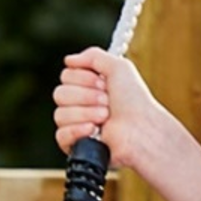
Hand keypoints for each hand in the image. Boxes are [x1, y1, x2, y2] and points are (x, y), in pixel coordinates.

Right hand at [53, 48, 164, 171]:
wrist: (140, 128)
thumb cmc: (135, 101)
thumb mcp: (118, 67)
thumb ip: (93, 56)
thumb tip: (70, 59)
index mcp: (89, 86)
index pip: (66, 76)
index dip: (84, 78)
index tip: (103, 83)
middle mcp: (81, 104)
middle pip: (60, 93)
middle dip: (86, 96)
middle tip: (107, 101)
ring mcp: (77, 124)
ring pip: (60, 114)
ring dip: (86, 113)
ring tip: (105, 116)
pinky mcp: (76, 144)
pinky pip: (61, 135)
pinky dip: (77, 130)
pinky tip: (93, 129)